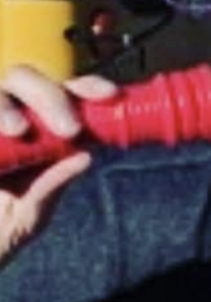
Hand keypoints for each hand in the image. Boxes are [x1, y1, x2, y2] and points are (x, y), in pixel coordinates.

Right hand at [0, 67, 115, 260]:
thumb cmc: (7, 222)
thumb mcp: (35, 208)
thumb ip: (55, 180)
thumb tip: (85, 156)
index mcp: (42, 125)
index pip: (67, 92)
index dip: (88, 86)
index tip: (109, 95)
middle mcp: (11, 113)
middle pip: (27, 78)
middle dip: (51, 98)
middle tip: (69, 129)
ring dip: (7, 108)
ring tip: (18, 130)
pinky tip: (1, 133)